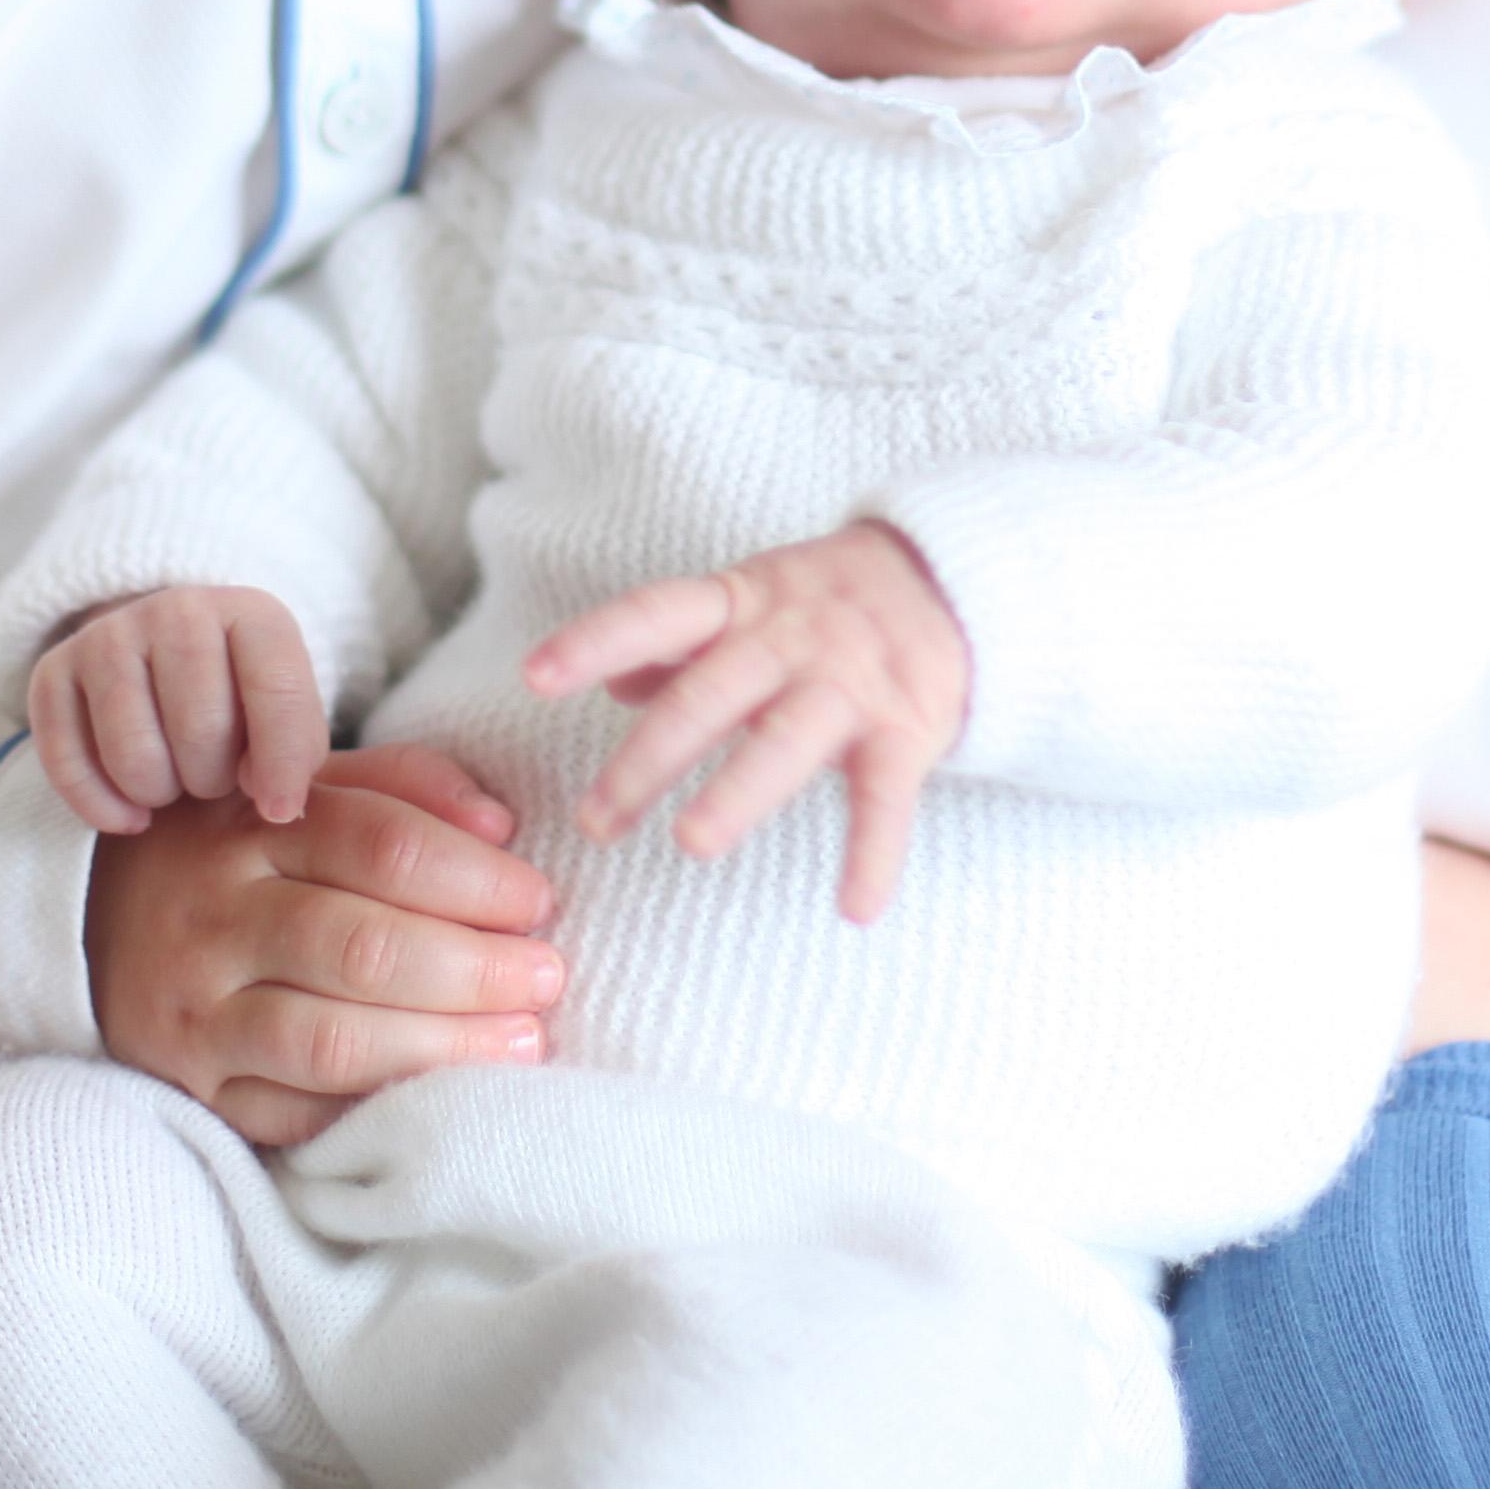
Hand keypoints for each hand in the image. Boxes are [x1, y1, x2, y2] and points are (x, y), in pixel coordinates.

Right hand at [28, 584, 326, 833]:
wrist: (162, 655)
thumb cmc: (237, 698)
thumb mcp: (284, 711)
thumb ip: (296, 752)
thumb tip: (273, 801)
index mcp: (249, 612)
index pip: (276, 688)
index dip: (282, 762)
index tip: (278, 809)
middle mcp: (175, 609)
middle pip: (200, 730)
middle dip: (212, 779)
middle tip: (210, 776)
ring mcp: (108, 635)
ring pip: (133, 756)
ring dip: (158, 793)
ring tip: (173, 780)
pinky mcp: (53, 671)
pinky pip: (68, 766)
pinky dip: (102, 807)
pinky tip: (131, 813)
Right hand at [81, 743, 564, 1150]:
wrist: (81, 923)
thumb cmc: (233, 849)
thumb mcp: (300, 789)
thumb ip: (401, 788)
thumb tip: (499, 823)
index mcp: (249, 828)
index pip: (381, 846)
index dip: (476, 877)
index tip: (539, 900)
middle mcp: (215, 919)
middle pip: (363, 947)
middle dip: (475, 968)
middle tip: (548, 977)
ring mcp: (197, 1012)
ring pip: (331, 1041)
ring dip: (442, 1046)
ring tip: (523, 1041)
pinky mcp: (192, 1089)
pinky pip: (293, 1114)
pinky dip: (376, 1109)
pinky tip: (443, 1096)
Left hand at [522, 522, 972, 922]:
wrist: (955, 580)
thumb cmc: (826, 603)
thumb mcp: (751, 600)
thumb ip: (682, 640)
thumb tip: (611, 682)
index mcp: (742, 601)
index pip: (657, 615)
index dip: (595, 642)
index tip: (534, 678)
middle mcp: (790, 638)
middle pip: (708, 696)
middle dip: (647, 760)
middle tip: (595, 822)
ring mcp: (849, 684)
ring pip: (785, 740)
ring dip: (738, 792)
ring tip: (691, 844)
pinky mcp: (906, 730)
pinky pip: (887, 798)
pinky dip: (874, 853)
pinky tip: (855, 908)